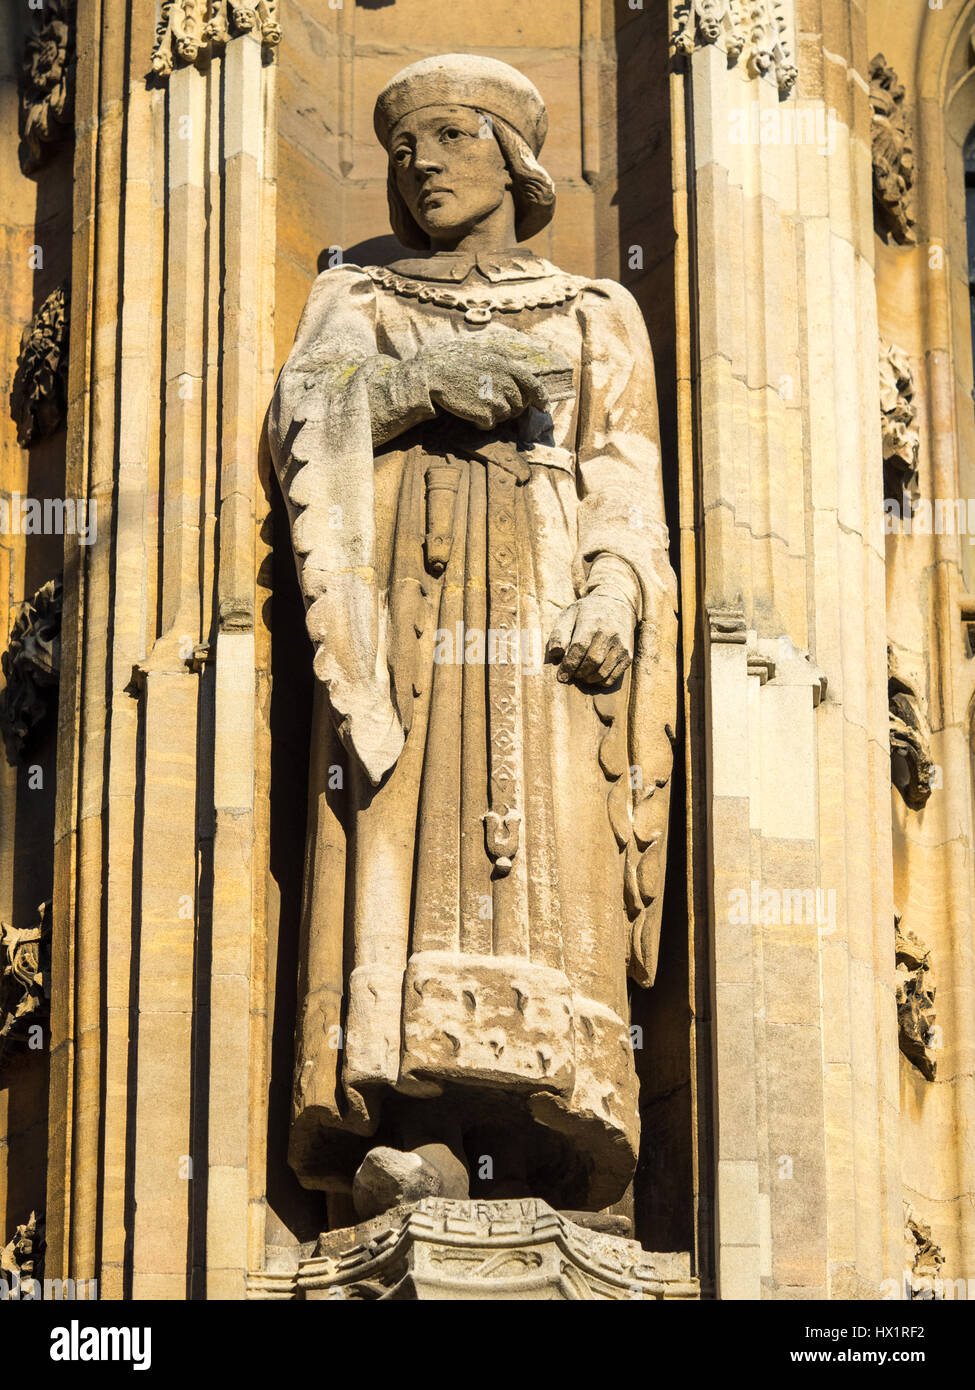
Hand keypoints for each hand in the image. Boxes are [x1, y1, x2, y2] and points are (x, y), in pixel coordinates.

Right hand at [418, 341, 553, 430]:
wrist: (432, 373)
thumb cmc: (455, 361)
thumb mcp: (484, 351)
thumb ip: (504, 358)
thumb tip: (520, 362)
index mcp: (507, 364)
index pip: (533, 385)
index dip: (541, 398)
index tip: (544, 407)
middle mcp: (505, 381)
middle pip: (518, 404)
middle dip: (509, 406)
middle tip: (491, 401)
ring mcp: (495, 398)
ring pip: (506, 415)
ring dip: (494, 413)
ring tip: (477, 402)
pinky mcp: (485, 413)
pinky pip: (491, 424)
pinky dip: (481, 422)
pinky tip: (470, 412)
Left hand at [546, 593, 634, 686]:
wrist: (617, 604)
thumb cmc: (587, 612)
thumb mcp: (569, 615)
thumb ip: (559, 634)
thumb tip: (555, 654)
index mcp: (591, 623)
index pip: (579, 648)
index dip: (569, 665)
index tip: (561, 676)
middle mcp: (608, 634)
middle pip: (592, 661)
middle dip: (578, 673)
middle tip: (571, 674)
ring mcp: (620, 646)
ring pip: (603, 672)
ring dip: (588, 679)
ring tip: (581, 675)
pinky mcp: (627, 655)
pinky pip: (614, 676)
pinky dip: (601, 682)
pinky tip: (593, 676)